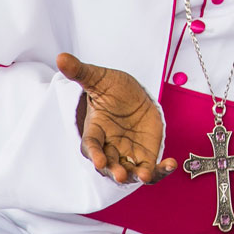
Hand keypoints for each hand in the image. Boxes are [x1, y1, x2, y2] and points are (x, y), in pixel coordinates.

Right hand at [57, 51, 176, 184]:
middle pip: (110, 164)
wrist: (132, 95)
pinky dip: (161, 170)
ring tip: (145, 175)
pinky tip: (171, 165)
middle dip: (115, 171)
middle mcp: (110, 147)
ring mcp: (128, 153)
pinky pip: (152, 167)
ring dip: (137, 175)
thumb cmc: (111, 89)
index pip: (92, 146)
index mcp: (95, 132)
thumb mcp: (98, 79)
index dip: (95, 154)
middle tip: (121, 175)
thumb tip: (61, 57)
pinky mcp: (145, 154)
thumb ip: (81, 72)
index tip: (98, 161)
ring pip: (131, 170)